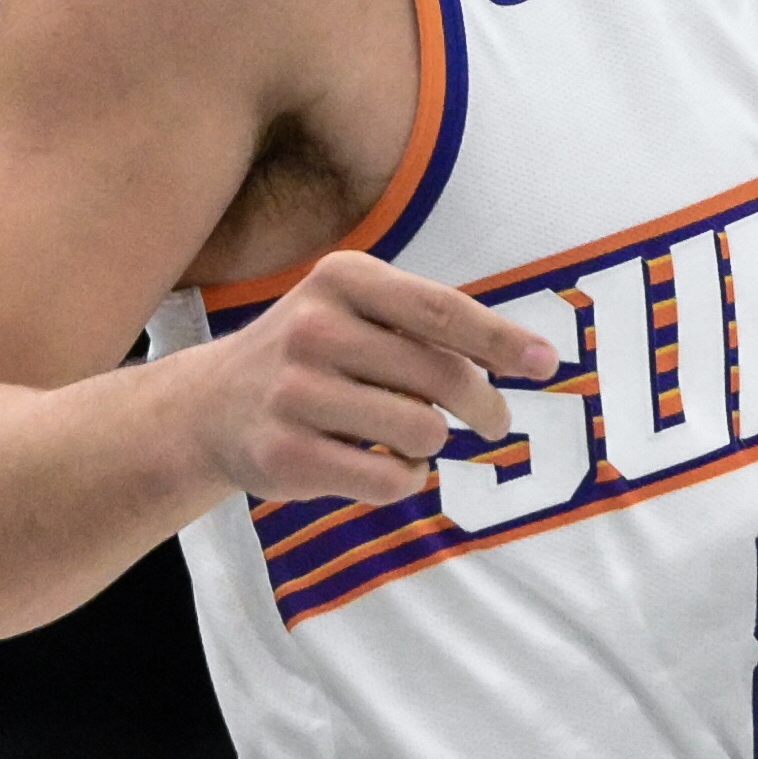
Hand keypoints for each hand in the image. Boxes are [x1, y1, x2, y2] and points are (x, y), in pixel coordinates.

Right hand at [191, 251, 558, 504]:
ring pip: (422, 432)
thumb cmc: (310, 355)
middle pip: (442, 378)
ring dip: (431, 444)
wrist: (210, 407)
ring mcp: (295, 393)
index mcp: (342, 279)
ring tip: (408, 439)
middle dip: (484, 406)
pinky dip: (405, 479)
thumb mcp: (355, 309)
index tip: (547, 363)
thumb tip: (528, 355)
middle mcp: (315, 328)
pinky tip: (385, 466)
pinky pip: (390, 479)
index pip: (442, 311)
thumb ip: (430, 325)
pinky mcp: (286, 454)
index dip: (502, 340)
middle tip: (492, 421)